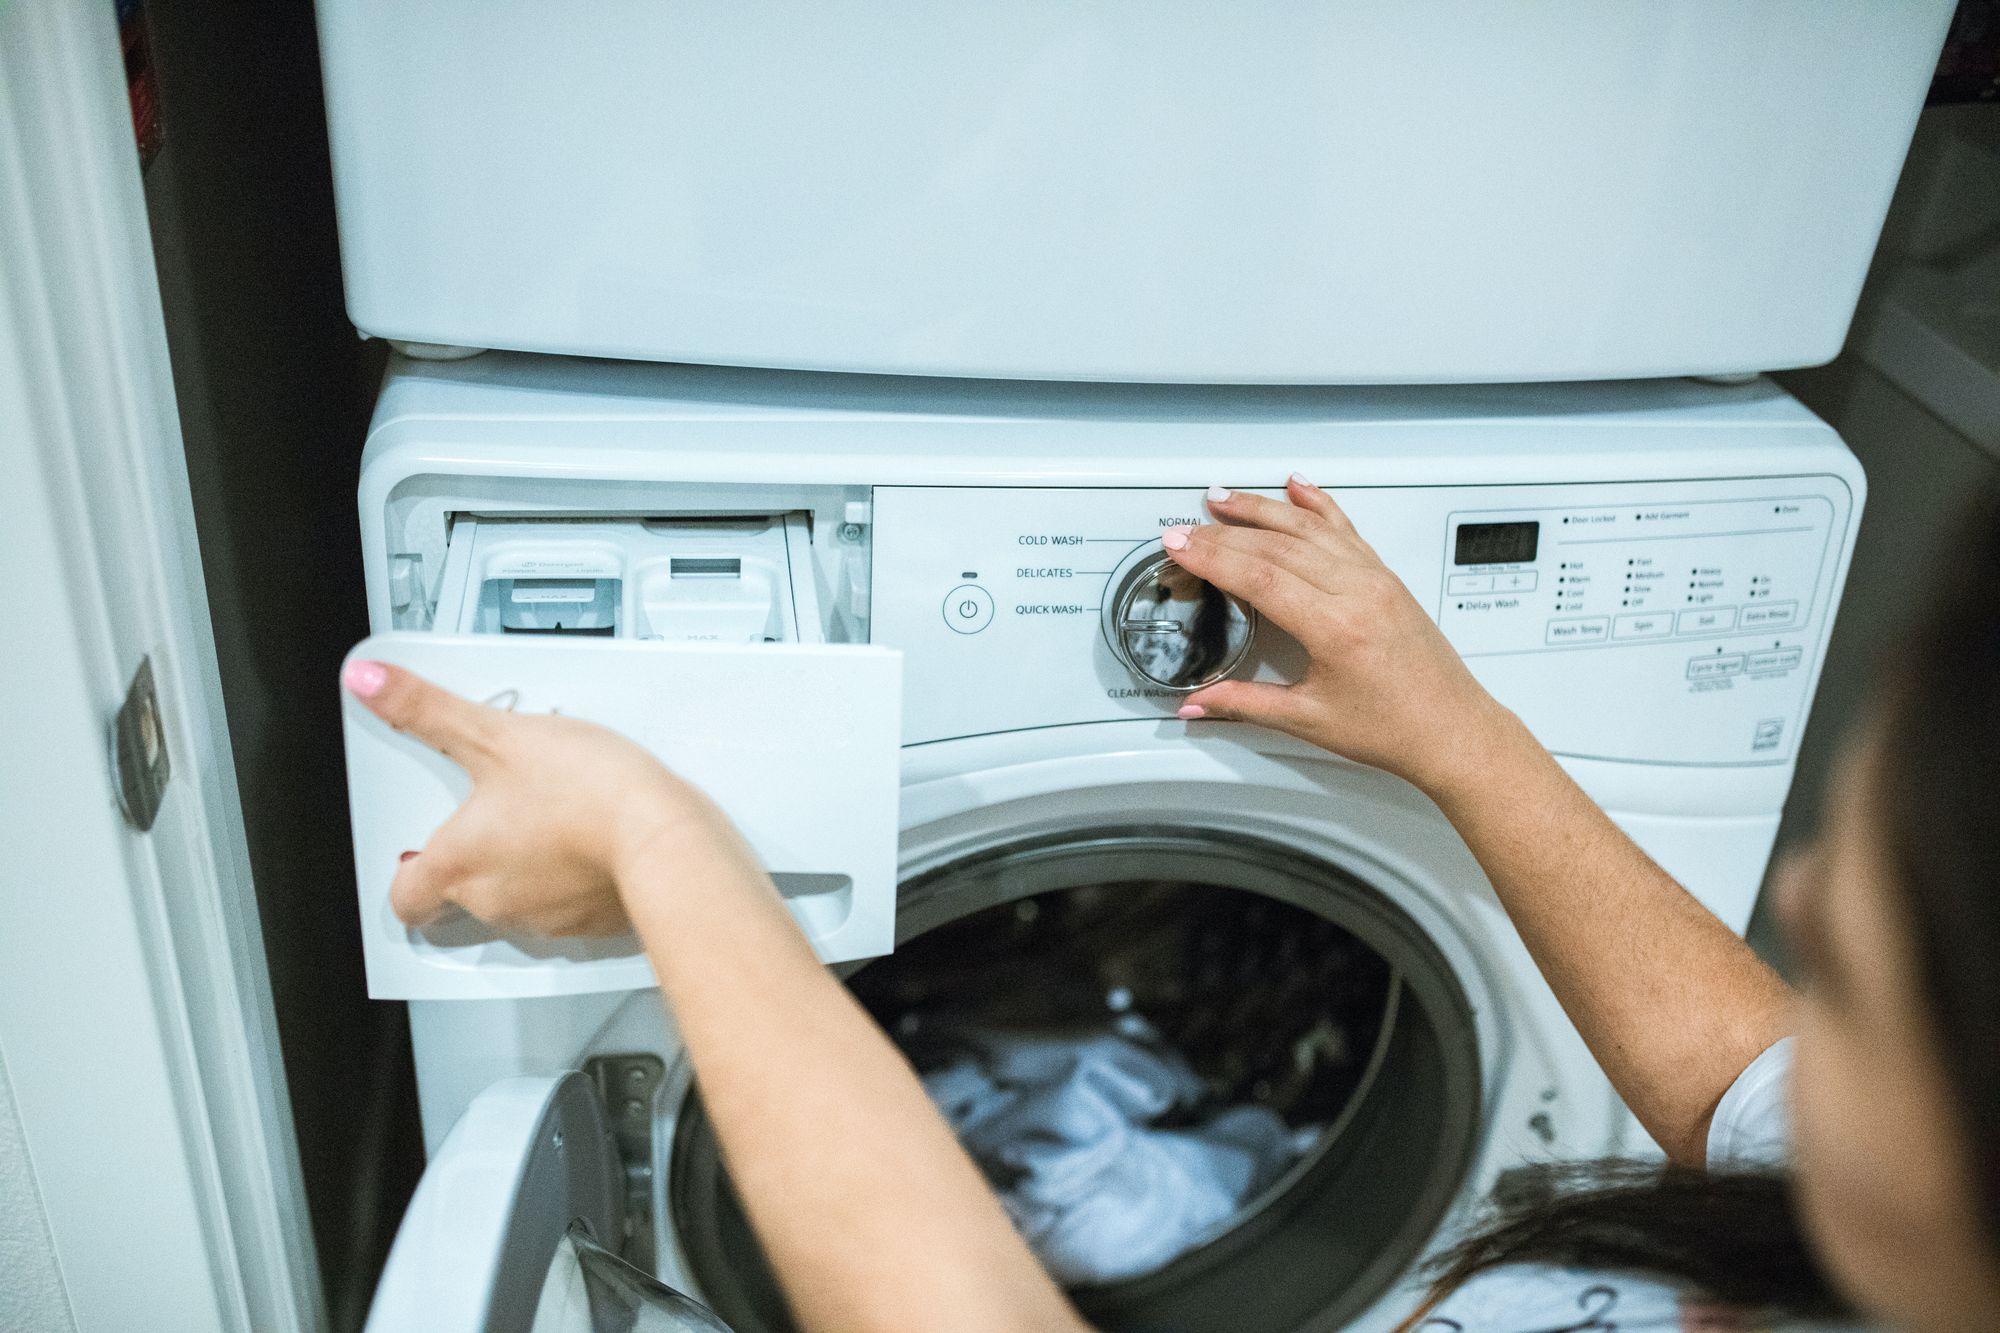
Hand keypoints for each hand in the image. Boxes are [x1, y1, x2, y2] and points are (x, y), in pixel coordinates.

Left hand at [342, 658, 760, 934]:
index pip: (405, 898)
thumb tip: (369, 683)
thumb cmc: (585, 794)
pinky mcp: (595, 923)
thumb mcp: (495, 733)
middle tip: (499, 809)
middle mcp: (495, 901)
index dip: (405, 875)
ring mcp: (547, 918)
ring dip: (528, 866)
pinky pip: (573, 906)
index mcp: (459, 864)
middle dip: (477, 855)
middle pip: (463, 894)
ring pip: (520, 899)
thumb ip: (427, 710)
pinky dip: (577, 877)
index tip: (414, 851)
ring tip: (554, 815)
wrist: (664, 837)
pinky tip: (595, 840)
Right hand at [1164, 475, 1524, 796]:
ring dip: (1263, 508)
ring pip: (1310, 528)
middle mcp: (1360, 592)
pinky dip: (1318, 504)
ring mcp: (1377, 579)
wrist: (1452, 730)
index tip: (1181, 546)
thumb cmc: (1396, 729)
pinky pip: (1346, 529)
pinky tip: (1298, 487)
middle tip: (1187, 529)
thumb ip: (1245, 704)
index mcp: (1338, 628)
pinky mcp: (1387, 577)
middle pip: (1279, 545)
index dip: (1214, 557)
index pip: (1261, 577)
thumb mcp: (1309, 719)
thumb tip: (1199, 703)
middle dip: (1224, 533)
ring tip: (1224, 498)